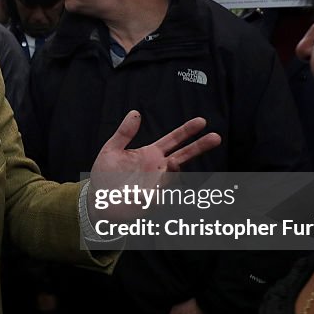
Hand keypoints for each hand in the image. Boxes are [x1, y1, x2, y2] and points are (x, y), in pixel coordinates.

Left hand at [89, 112, 220, 221]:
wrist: (97, 199)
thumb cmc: (105, 175)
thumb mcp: (111, 149)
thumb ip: (124, 133)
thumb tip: (135, 113)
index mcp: (150, 153)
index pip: (173, 140)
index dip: (187, 131)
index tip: (201, 122)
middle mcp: (158, 168)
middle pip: (183, 155)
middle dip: (199, 146)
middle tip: (216, 137)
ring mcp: (157, 184)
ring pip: (172, 175)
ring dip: (173, 169)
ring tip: (172, 162)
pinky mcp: (152, 201)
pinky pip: (158, 194)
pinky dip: (153, 191)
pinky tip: (137, 191)